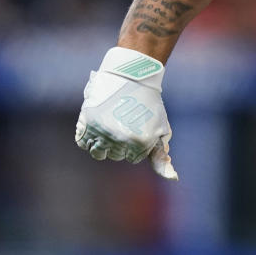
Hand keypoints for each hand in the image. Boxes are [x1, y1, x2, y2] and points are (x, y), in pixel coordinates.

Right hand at [75, 47, 178, 179]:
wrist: (131, 77)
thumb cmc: (149, 105)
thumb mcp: (160, 129)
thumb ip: (161, 156)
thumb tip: (173, 179)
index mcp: (138, 144)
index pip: (132, 158)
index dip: (137, 143)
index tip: (140, 126)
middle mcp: (118, 140)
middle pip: (115, 155)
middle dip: (121, 143)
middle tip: (126, 122)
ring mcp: (100, 131)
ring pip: (97, 152)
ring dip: (104, 142)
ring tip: (112, 124)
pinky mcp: (85, 122)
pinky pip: (82, 142)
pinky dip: (88, 138)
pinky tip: (98, 125)